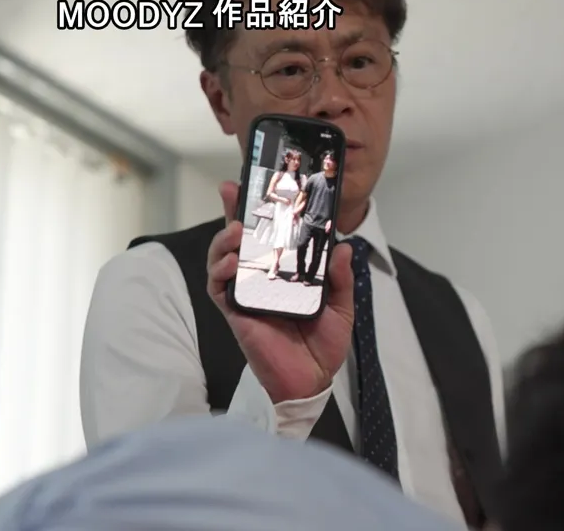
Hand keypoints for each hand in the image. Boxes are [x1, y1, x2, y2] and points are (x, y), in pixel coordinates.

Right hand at [207, 181, 353, 402]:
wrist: (312, 380)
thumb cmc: (323, 344)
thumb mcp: (341, 306)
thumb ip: (340, 278)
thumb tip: (344, 247)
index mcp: (285, 273)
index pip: (268, 236)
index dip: (258, 211)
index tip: (254, 184)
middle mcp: (261, 280)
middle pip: (239, 240)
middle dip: (233, 212)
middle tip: (233, 191)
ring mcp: (246, 295)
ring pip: (222, 259)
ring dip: (224, 241)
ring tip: (236, 231)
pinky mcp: (237, 313)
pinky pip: (219, 289)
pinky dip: (220, 273)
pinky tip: (231, 264)